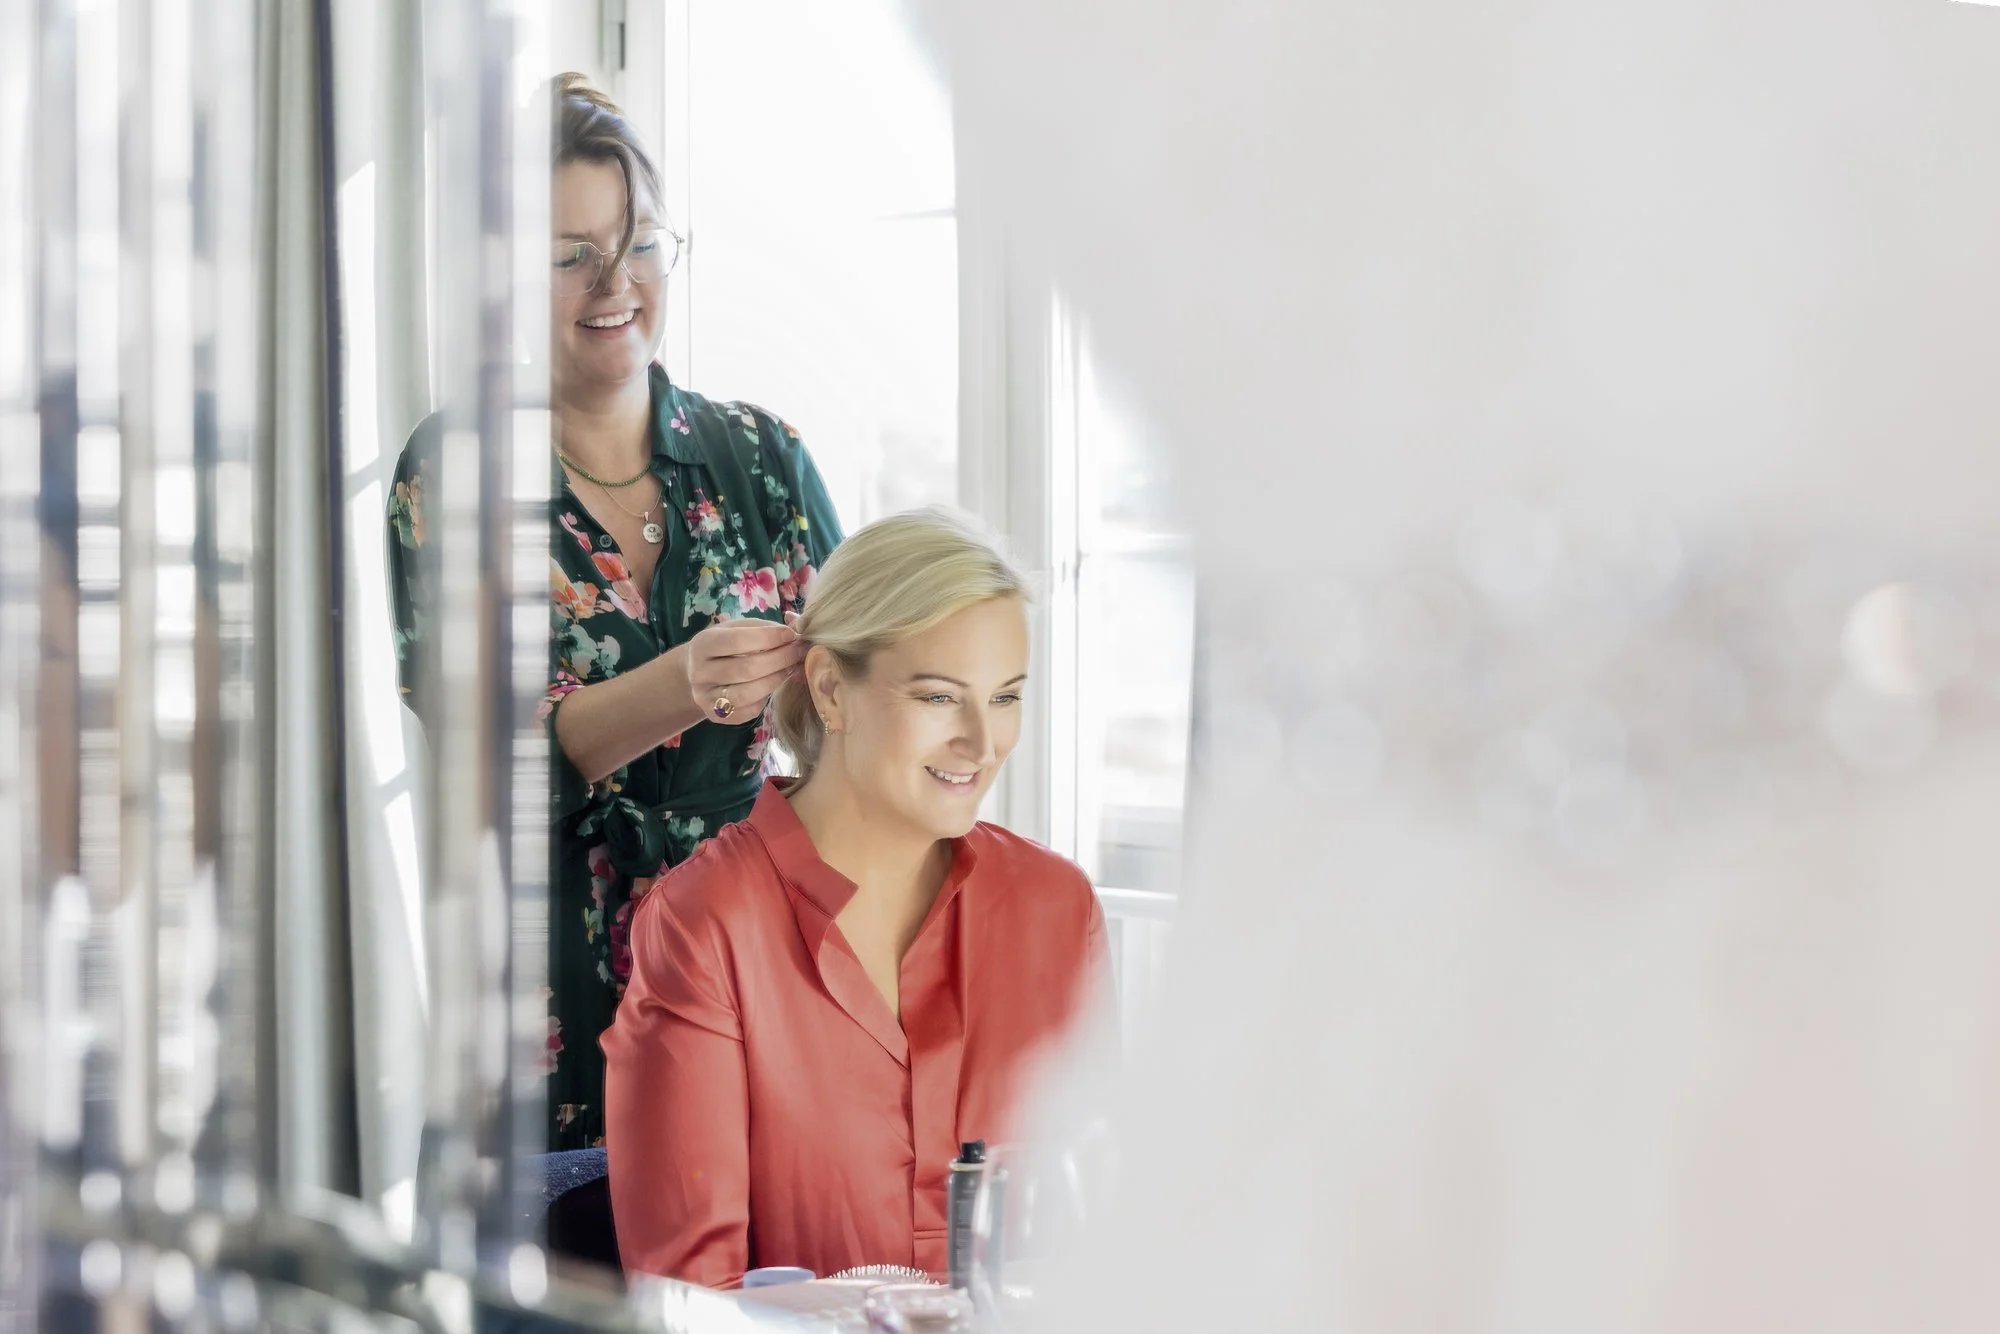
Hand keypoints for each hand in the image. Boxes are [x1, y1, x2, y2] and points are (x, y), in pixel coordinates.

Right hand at [683, 615, 805, 724]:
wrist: (698, 673)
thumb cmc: (725, 646)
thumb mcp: (737, 629)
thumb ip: (764, 628)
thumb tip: (797, 631)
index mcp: (702, 644)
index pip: (737, 641)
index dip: (768, 638)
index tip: (790, 635)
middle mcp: (699, 673)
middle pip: (745, 669)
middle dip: (779, 659)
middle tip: (798, 652)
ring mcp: (705, 698)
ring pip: (747, 694)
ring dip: (776, 679)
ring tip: (791, 668)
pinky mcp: (716, 716)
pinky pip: (749, 710)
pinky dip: (766, 697)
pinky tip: (773, 684)